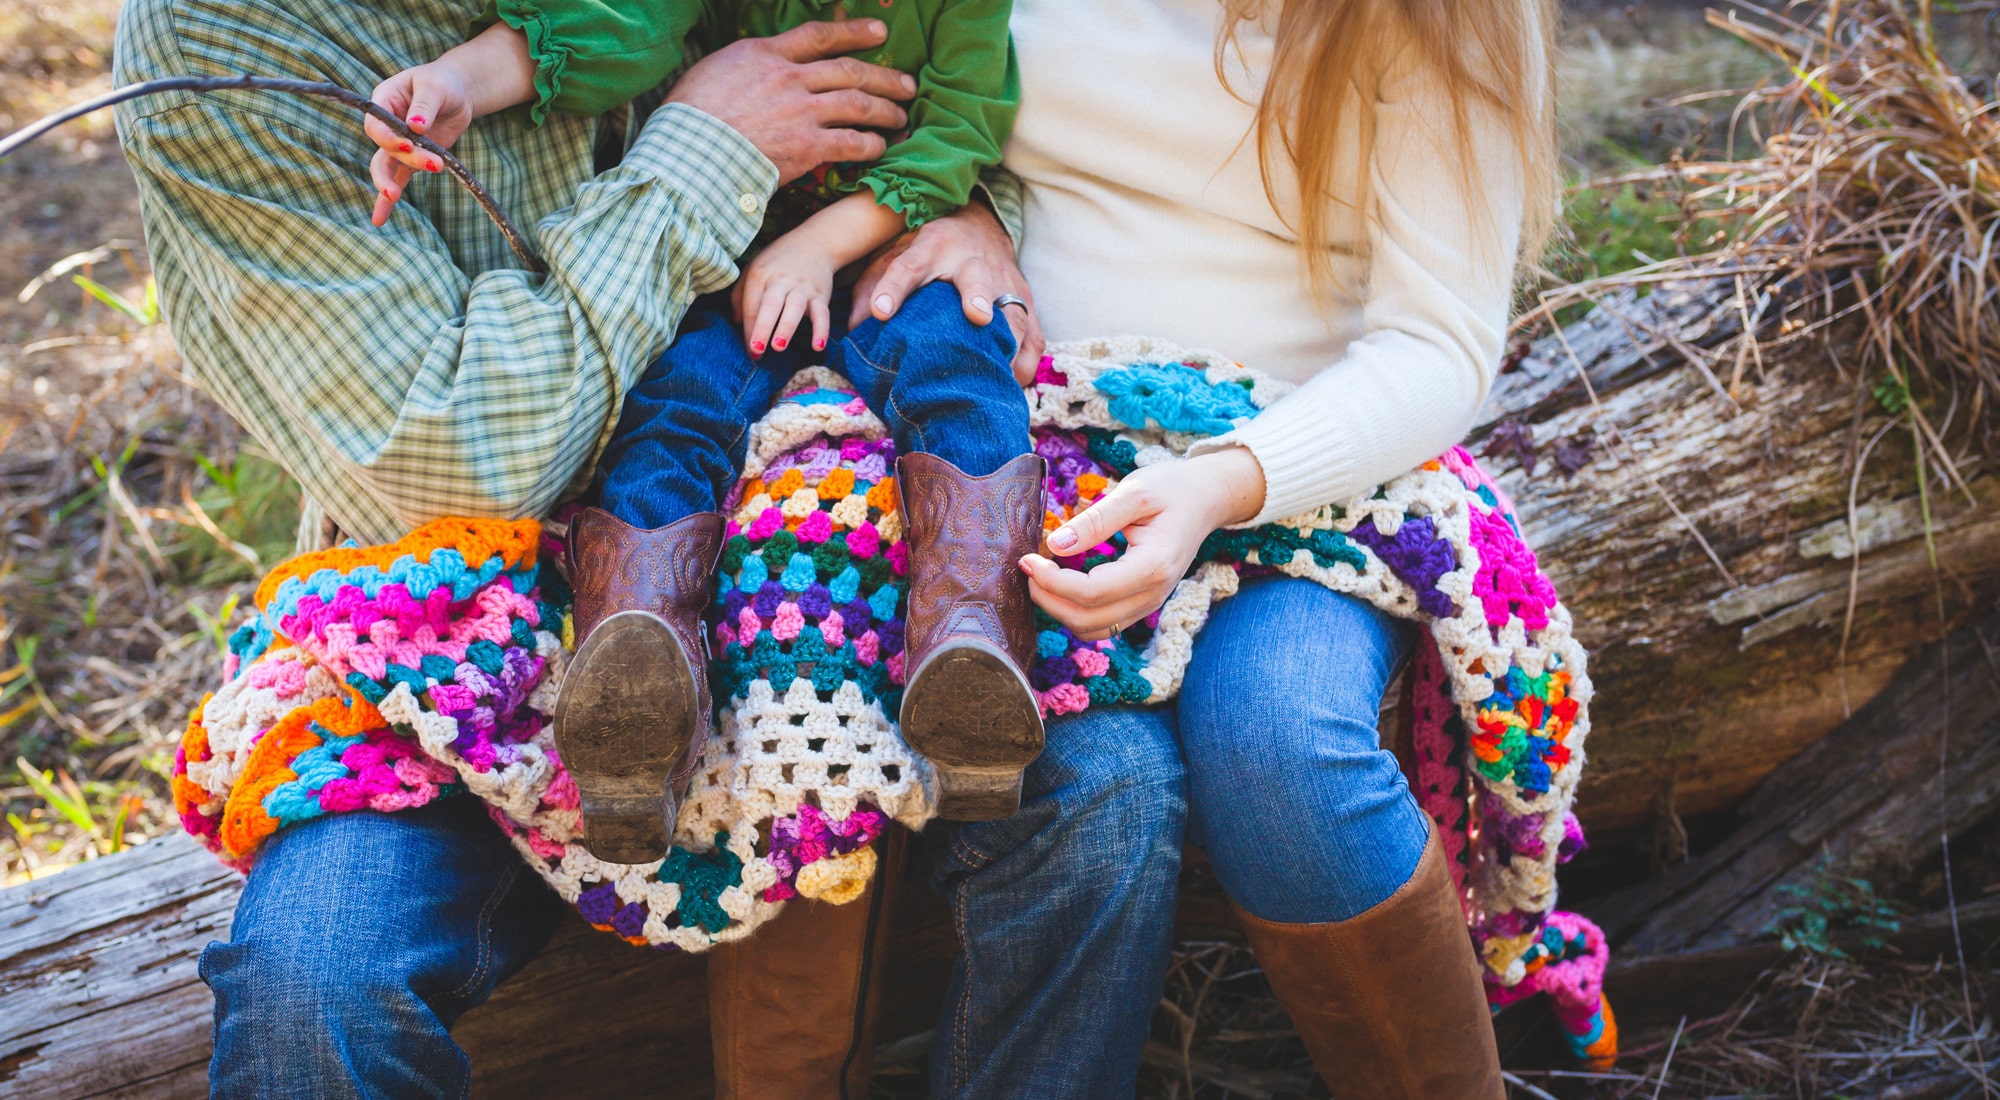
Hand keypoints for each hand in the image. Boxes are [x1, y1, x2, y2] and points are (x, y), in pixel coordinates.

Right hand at [364, 24, 534, 225]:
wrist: (456, 92)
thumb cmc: (442, 82)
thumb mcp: (434, 86)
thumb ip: (424, 106)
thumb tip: (416, 126)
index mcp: (383, 101)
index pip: (376, 125)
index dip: (389, 138)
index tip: (408, 144)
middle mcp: (385, 125)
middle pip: (384, 149)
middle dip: (401, 161)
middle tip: (428, 165)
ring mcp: (397, 144)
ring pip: (391, 166)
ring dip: (401, 180)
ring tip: (416, 183)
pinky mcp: (412, 159)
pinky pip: (399, 179)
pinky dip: (389, 200)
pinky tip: (380, 219)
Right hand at [667, 21, 915, 183]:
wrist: (688, 152)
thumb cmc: (689, 117)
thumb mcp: (714, 71)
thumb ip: (746, 67)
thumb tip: (755, 70)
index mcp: (765, 54)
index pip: (818, 36)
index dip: (853, 31)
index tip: (879, 32)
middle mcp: (789, 78)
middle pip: (849, 70)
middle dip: (884, 77)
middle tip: (907, 83)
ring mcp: (801, 111)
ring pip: (857, 103)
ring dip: (885, 110)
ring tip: (901, 116)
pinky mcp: (807, 146)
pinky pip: (851, 142)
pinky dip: (870, 144)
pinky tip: (881, 148)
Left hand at [731, 231, 837, 354]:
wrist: (816, 242)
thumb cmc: (779, 260)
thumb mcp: (754, 267)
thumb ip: (740, 294)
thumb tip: (737, 322)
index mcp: (760, 274)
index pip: (751, 305)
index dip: (749, 329)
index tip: (749, 351)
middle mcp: (781, 280)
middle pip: (770, 305)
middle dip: (762, 327)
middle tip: (756, 349)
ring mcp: (802, 287)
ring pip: (794, 308)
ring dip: (786, 328)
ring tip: (778, 347)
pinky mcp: (820, 294)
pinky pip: (822, 314)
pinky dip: (821, 330)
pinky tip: (818, 347)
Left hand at [848, 202, 1043, 383]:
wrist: (979, 227)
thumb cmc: (929, 250)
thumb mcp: (895, 254)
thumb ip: (872, 286)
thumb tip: (853, 330)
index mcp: (933, 247)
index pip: (907, 266)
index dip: (892, 287)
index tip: (880, 310)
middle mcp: (972, 262)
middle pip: (976, 278)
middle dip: (978, 295)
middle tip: (977, 316)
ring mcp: (1005, 282)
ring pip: (1012, 313)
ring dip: (1006, 343)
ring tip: (992, 376)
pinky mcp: (1026, 302)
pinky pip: (1033, 336)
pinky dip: (1025, 361)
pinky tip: (1010, 384)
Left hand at [1018, 448, 1266, 639]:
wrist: (1206, 500)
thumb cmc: (1172, 489)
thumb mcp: (1134, 492)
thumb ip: (1095, 520)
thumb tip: (1055, 544)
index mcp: (1153, 566)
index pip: (1091, 592)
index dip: (1051, 582)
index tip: (1026, 558)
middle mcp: (1153, 594)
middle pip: (1087, 619)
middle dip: (1048, 599)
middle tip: (1026, 568)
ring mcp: (1149, 603)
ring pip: (1092, 629)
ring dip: (1059, 610)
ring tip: (1040, 576)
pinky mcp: (1142, 603)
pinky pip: (1102, 624)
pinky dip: (1074, 611)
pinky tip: (1060, 584)